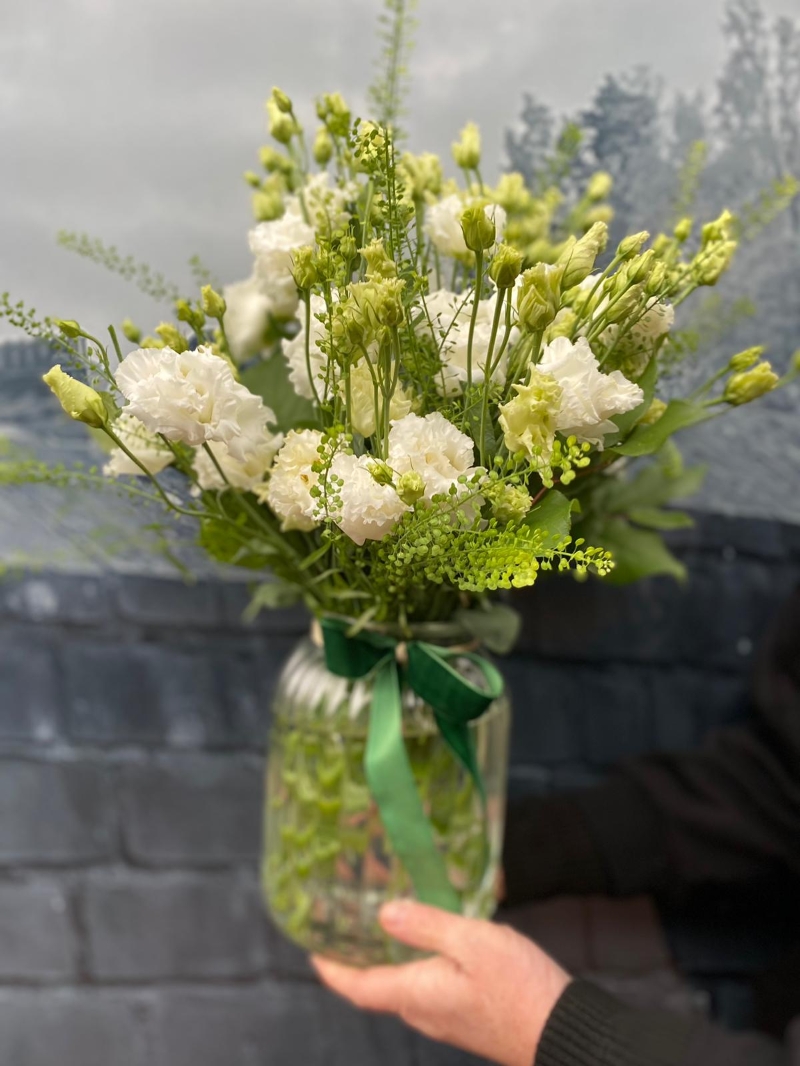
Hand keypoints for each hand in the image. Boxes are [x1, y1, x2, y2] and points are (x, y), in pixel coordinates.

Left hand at [312, 900, 570, 1065]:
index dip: (331, 969)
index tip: (312, 949)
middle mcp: (423, 1012)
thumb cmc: (519, 988)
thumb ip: (426, 926)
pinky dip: (417, 964)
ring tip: (385, 923)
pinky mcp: (466, 1016)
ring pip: (404, 987)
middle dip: (358, 958)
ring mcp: (446, 1018)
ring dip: (388, 960)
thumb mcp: (472, 942)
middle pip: (377, 987)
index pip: (357, 986)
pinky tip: (431, 940)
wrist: (562, 1031)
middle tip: (347, 924)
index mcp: (416, 994)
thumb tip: (384, 913)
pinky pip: (429, 989)